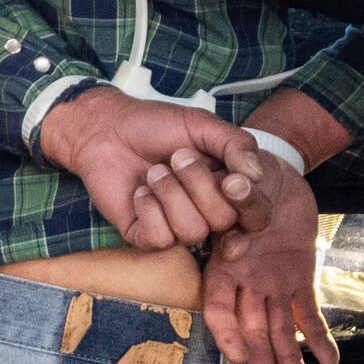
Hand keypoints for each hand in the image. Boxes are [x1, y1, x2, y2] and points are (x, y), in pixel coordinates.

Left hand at [37, 85, 259, 247]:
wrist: (107, 129)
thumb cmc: (155, 126)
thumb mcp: (201, 125)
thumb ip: (235, 144)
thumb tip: (255, 175)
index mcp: (227, 189)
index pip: (255, 214)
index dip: (249, 204)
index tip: (232, 182)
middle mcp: (206, 213)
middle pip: (223, 221)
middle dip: (199, 185)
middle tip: (177, 156)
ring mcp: (177, 228)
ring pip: (192, 232)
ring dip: (170, 193)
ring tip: (153, 171)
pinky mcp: (147, 236)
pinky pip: (161, 238)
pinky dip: (149, 208)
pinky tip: (140, 191)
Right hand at [202, 163, 337, 363]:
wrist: (271, 169)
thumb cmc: (246, 173)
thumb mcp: (242, 178)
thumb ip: (240, 193)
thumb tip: (235, 190)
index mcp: (223, 263)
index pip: (218, 307)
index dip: (226, 333)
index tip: (238, 354)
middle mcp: (245, 281)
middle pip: (252, 331)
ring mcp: (271, 284)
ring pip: (279, 330)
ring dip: (288, 362)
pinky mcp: (298, 280)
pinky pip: (308, 313)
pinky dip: (318, 338)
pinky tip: (330, 362)